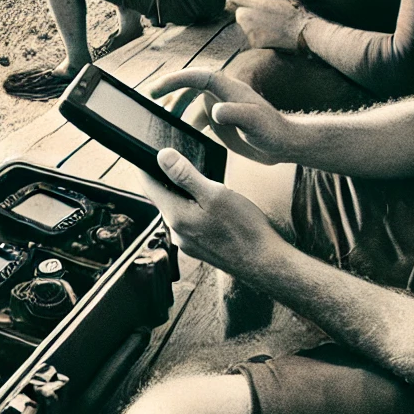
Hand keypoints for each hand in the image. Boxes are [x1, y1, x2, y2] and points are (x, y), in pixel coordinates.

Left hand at [136, 148, 287, 276]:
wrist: (265, 263)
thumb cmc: (244, 229)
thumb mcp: (216, 194)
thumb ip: (186, 176)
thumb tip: (162, 156)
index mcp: (176, 216)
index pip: (149, 185)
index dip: (148, 165)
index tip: (153, 150)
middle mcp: (176, 232)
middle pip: (164, 197)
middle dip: (171, 179)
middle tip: (187, 163)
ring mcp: (188, 242)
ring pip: (178, 209)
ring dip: (186, 195)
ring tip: (206, 185)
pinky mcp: (200, 247)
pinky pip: (190, 222)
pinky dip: (197, 210)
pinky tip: (215, 208)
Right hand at [143, 68, 298, 163]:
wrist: (283, 144)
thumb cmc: (272, 131)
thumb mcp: (254, 122)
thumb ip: (235, 113)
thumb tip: (214, 110)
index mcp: (227, 87)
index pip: (196, 77)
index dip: (174, 80)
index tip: (155, 90)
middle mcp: (220, 93)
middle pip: (188, 87)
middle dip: (169, 93)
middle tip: (150, 103)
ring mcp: (218, 106)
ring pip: (189, 103)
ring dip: (175, 110)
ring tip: (160, 123)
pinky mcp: (219, 121)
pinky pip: (195, 118)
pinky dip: (183, 124)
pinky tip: (177, 137)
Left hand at [226, 0, 310, 52]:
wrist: (305, 34)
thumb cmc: (298, 13)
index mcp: (254, 1)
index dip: (236, 1)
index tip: (240, 3)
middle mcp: (246, 15)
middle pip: (239, 14)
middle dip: (247, 15)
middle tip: (263, 18)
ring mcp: (248, 31)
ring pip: (245, 28)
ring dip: (253, 28)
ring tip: (271, 29)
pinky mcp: (253, 44)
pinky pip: (251, 40)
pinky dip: (259, 39)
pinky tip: (272, 38)